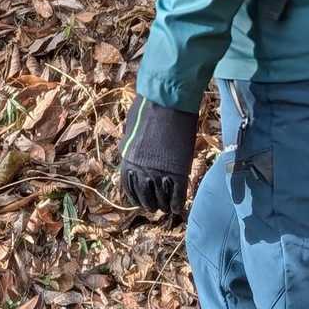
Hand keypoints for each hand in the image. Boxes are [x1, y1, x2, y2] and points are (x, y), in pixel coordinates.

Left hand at [119, 94, 197, 215]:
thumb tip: (128, 152)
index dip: (137, 198)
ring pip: (161, 201)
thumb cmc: (147, 109)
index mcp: (129, 163)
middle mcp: (142, 172)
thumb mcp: (131, 130)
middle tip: (156, 206)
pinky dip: (178, 204)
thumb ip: (130, 147)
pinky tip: (178, 206)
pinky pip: (178, 196)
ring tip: (168, 207)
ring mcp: (161, 174)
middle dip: (151, 204)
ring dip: (164, 206)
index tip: (142, 200)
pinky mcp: (179, 172)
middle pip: (145, 200)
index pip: (130, 191)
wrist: (166, 101)